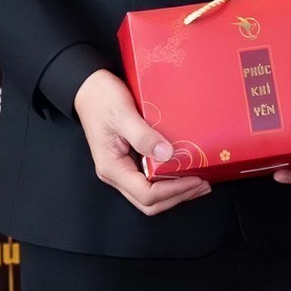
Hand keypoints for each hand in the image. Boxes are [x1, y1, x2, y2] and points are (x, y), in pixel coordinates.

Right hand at [74, 69, 212, 215]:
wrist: (88, 87)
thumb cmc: (101, 98)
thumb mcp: (123, 114)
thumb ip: (143, 136)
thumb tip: (167, 155)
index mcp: (112, 167)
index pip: (146, 194)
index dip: (173, 191)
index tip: (195, 179)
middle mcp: (115, 174)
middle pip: (148, 202)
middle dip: (177, 197)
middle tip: (202, 185)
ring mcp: (120, 169)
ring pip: (148, 195)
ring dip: (174, 193)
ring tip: (198, 183)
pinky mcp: (127, 161)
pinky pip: (148, 180)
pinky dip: (167, 181)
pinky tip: (182, 172)